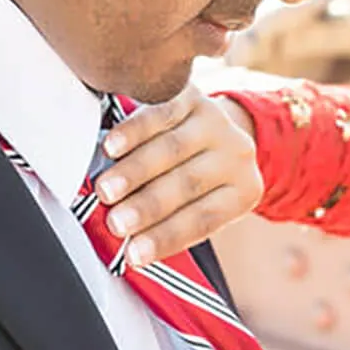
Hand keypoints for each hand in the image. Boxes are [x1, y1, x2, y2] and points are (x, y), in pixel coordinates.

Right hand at [94, 86, 261, 267]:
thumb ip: (170, 221)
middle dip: (148, 206)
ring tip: (106, 192)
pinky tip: (111, 147)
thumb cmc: (193, 176)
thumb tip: (126, 248)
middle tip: (115, 223)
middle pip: (188, 183)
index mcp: (243, 190)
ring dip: (134, 172)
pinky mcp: (191, 94)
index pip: (202, 219)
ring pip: (171, 149)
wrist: (211, 124)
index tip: (133, 255)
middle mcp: (236, 154)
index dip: (165, 237)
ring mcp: (215, 120)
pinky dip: (133, 132)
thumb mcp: (198, 202)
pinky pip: (160, 113)